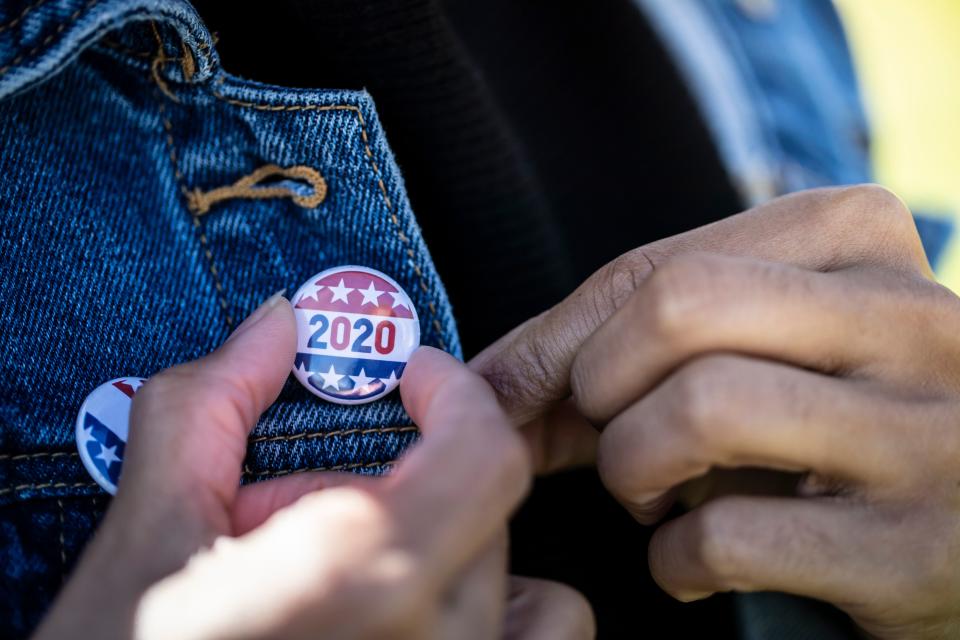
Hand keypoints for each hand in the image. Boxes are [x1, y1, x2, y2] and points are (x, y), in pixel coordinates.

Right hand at [35, 297, 593, 639]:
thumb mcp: (145, 532)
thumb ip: (211, 407)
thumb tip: (273, 327)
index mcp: (360, 577)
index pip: (484, 453)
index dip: (455, 394)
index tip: (414, 377)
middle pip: (484, 510)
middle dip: (405, 480)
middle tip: (305, 513)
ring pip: (520, 582)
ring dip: (456, 550)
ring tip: (358, 577)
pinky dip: (496, 614)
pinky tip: (407, 619)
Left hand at [472, 185, 959, 637]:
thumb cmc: (828, 423)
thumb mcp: (760, 348)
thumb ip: (642, 343)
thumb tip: (490, 383)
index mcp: (859, 240)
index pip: (656, 265)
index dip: (552, 338)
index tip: (501, 388)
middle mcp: (909, 320)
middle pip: (675, 308)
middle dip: (595, 387)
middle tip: (603, 435)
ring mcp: (925, 433)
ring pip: (699, 409)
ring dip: (631, 470)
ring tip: (650, 496)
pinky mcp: (914, 548)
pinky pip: (728, 537)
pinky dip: (673, 561)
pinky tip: (690, 564)